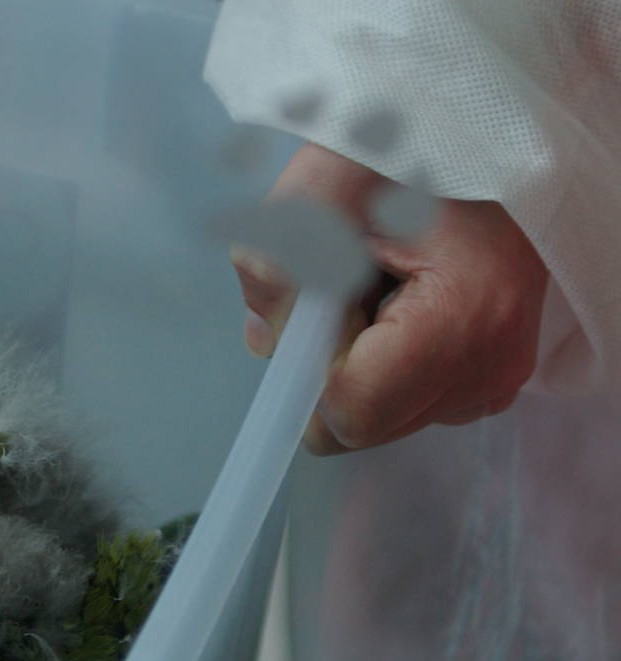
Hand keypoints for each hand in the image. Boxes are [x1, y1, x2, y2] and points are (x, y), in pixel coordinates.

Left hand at [232, 143, 547, 455]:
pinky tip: (403, 297)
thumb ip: (273, 276)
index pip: (353, 411)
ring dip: (359, 362)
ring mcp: (501, 375)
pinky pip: (413, 398)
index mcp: (464, 316)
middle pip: (366, 424)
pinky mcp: (498, 374)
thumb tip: (267, 343)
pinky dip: (389, 359)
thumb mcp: (313, 196)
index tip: (318, 306)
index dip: (311, 370)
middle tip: (351, 284)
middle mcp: (493, 364)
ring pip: (385, 415)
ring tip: (382, 282)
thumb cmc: (395, 151)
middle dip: (333, 366)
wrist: (470, 128)